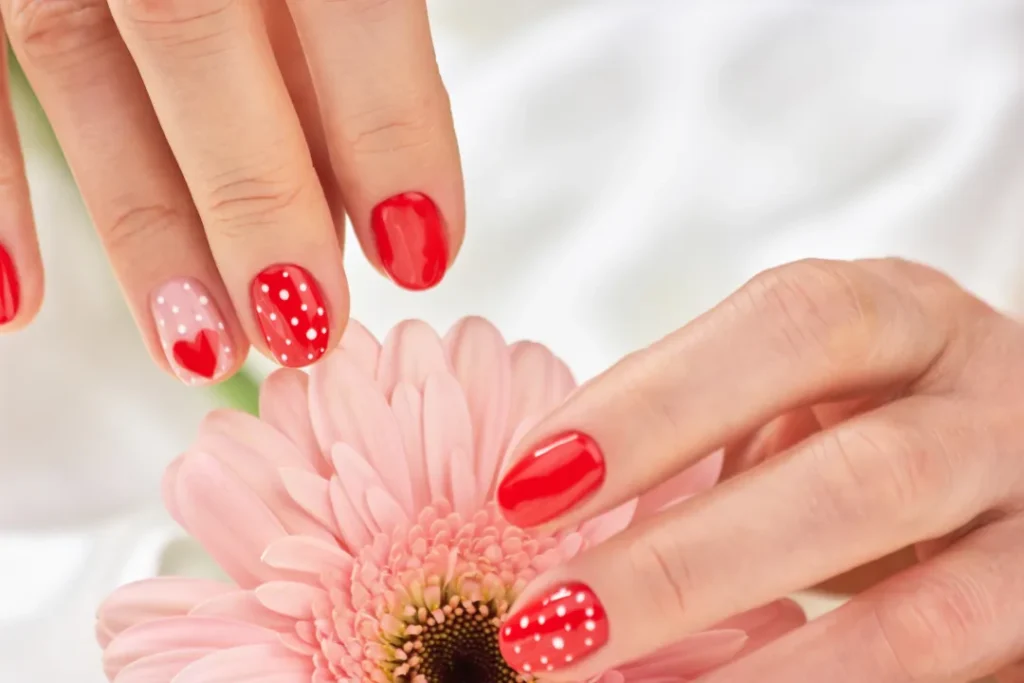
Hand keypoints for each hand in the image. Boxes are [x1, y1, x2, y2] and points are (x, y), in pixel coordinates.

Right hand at [0, 0, 461, 383]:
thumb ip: (347, 11)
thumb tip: (379, 190)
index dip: (386, 122)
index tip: (424, 247)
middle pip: (191, 32)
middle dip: (255, 200)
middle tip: (307, 326)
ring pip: (71, 59)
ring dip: (139, 225)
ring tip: (200, 343)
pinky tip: (19, 302)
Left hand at [495, 259, 1023, 682]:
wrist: (1013, 458)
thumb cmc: (867, 411)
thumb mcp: (796, 381)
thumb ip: (690, 412)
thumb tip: (541, 480)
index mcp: (908, 318)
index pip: (790, 330)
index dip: (656, 405)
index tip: (527, 485)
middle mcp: (995, 407)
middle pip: (857, 481)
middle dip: (685, 564)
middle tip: (547, 622)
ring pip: (927, 616)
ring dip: (767, 672)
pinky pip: (956, 678)